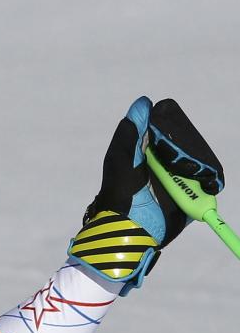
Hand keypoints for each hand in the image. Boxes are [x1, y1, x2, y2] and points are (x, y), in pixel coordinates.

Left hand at [69, 96, 223, 293]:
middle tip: (182, 161)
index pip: (170, 132)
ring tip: (196, 173)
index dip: (175, 129)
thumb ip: (129, 133)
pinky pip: (210, 183)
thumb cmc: (119, 194)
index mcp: (147, 153)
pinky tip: (208, 182)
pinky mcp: (191, 197)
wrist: (131, 230)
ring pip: (202, 163)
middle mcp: (164, 165)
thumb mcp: (120, 159)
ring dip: (202, 165)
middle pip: (189, 146)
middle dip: (190, 150)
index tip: (174, 134)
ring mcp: (179, 181)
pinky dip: (212, 180)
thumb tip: (143, 103)